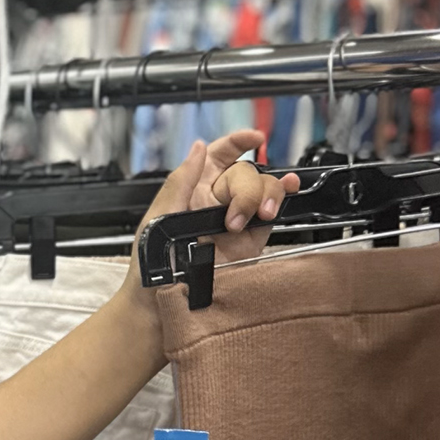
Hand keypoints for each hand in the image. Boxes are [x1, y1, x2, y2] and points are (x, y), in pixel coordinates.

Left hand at [141, 130, 300, 265]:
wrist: (165, 302)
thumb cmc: (151, 263)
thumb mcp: (158, 215)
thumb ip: (181, 180)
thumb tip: (198, 147)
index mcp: (193, 189)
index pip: (219, 156)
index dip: (237, 142)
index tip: (254, 138)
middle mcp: (217, 201)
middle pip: (246, 174)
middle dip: (246, 190)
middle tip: (232, 219)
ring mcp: (237, 220)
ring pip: (263, 191)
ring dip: (266, 197)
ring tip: (259, 216)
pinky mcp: (252, 240)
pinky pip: (272, 214)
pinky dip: (282, 199)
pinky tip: (289, 188)